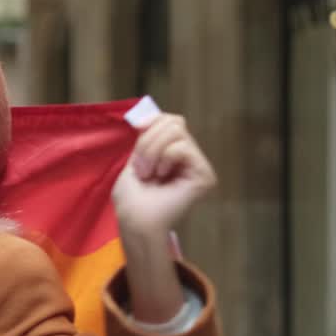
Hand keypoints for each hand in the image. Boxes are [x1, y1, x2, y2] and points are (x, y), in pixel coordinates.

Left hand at [112, 113, 216, 237]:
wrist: (135, 221)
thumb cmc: (131, 198)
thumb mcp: (136, 157)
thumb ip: (148, 136)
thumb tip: (152, 114)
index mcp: (175, 153)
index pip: (171, 120)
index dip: (152, 121)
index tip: (138, 131)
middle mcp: (191, 157)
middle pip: (173, 122)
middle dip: (148, 141)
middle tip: (141, 167)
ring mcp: (199, 166)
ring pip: (177, 131)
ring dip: (152, 151)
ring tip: (149, 174)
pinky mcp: (205, 175)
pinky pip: (182, 147)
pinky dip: (164, 158)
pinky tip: (161, 177)